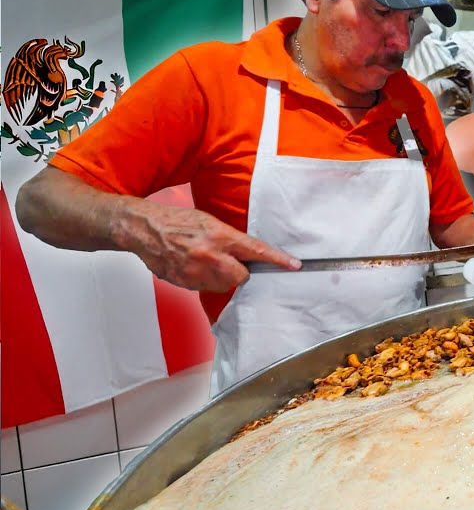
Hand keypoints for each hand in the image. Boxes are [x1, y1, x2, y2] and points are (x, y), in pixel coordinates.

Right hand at [121, 200, 298, 291]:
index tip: (294, 265)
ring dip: (221, 278)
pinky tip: (193, 266)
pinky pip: (205, 288)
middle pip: (241, 277)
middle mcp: (209, 255)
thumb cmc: (176, 221)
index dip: (277, 259)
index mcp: (219, 236)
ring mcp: (195, 271)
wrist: (143, 228)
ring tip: (205, 261)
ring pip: (223, 285)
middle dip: (240, 272)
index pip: (256, 250)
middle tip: (229, 262)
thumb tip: (248, 253)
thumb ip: (229, 238)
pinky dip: (204, 281)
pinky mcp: (184, 282)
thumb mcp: (209, 221)